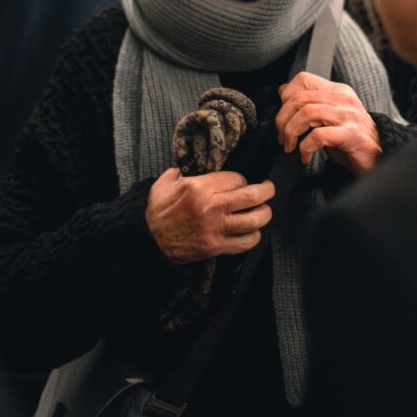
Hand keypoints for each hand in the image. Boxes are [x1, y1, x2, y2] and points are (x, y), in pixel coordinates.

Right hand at [146, 169, 274, 263]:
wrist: (147, 240)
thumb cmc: (156, 209)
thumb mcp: (167, 182)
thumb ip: (183, 172)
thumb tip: (193, 169)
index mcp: (200, 187)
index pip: (237, 179)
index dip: (242, 180)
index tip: (241, 183)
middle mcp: (212, 207)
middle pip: (253, 196)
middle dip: (267, 191)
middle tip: (269, 189)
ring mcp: (216, 229)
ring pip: (254, 220)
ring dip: (264, 215)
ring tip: (263, 211)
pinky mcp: (216, 247)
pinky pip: (245, 243)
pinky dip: (253, 236)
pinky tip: (252, 231)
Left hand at [275, 72, 382, 176]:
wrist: (379, 158)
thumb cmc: (351, 139)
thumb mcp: (329, 117)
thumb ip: (310, 103)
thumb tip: (283, 90)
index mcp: (337, 91)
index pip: (303, 79)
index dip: (286, 96)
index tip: (283, 116)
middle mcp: (343, 99)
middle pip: (300, 98)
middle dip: (283, 119)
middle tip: (282, 137)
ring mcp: (349, 116)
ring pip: (307, 113)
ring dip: (292, 132)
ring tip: (290, 146)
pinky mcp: (352, 135)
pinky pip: (319, 135)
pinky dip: (305, 147)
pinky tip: (305, 156)